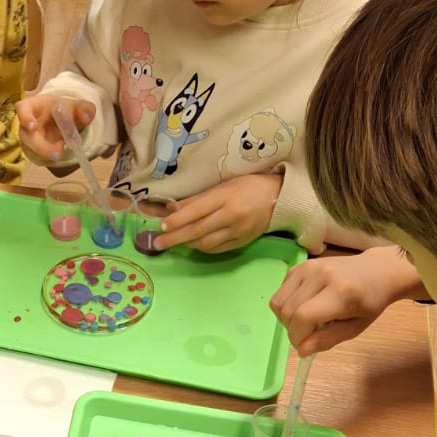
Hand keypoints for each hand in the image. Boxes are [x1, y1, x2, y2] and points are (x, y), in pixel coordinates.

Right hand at [16, 93, 95, 159]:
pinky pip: (36, 158)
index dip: (25, 117)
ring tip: (61, 152)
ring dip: (45, 155)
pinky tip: (57, 156)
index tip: (33, 126)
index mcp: (33, 106)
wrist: (61, 121)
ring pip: (31, 150)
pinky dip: (47, 160)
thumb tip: (87, 117)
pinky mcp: (32, 151)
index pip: (22, 109)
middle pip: (26, 136)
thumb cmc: (63, 110)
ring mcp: (27, 139)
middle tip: (58, 154)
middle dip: (41, 147)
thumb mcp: (76, 107)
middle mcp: (25, 123)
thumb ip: (84, 109)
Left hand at [157, 174, 280, 253]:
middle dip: (175, 238)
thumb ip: (197, 199)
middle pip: (198, 230)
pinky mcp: (243, 242)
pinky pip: (217, 249)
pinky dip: (202, 248)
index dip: (177, 220)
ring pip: (206, 243)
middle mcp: (232, 215)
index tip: (162, 226)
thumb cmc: (247, 186)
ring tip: (174, 241)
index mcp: (225, 197)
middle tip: (157, 243)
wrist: (279, 198)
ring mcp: (238, 231)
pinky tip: (194, 243)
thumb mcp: (222, 186)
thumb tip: (171, 209)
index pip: (196, 211)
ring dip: (187, 243)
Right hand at [270, 246, 425, 354]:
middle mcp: (321, 274)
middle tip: (308, 334)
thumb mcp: (355, 328)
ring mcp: (308, 267)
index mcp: (341, 292)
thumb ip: (327, 340)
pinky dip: (287, 305)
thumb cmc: (370, 302)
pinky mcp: (299, 266)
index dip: (298, 337)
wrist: (377, 271)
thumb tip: (302, 351)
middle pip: (288, 311)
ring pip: (278, 302)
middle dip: (293, 331)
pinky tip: (304, 305)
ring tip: (305, 321)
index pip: (303, 317)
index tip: (305, 346)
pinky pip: (280, 292)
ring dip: (286, 319)